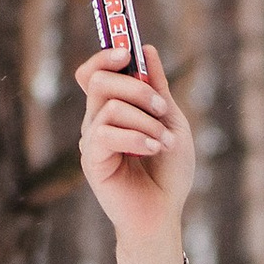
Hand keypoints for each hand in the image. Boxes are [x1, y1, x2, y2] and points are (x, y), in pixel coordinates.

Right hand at [75, 43, 195, 263]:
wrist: (164, 214)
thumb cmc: (169, 172)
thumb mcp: (172, 122)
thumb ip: (158, 88)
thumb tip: (147, 49)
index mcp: (114, 109)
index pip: (95, 73)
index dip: (105, 56)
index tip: (127, 51)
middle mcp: (97, 121)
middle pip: (100, 80)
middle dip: (137, 88)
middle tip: (161, 109)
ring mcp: (92, 140)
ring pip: (110, 106)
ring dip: (146, 120)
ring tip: (165, 142)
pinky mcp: (91, 160)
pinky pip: (106, 133)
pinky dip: (136, 137)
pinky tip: (153, 150)